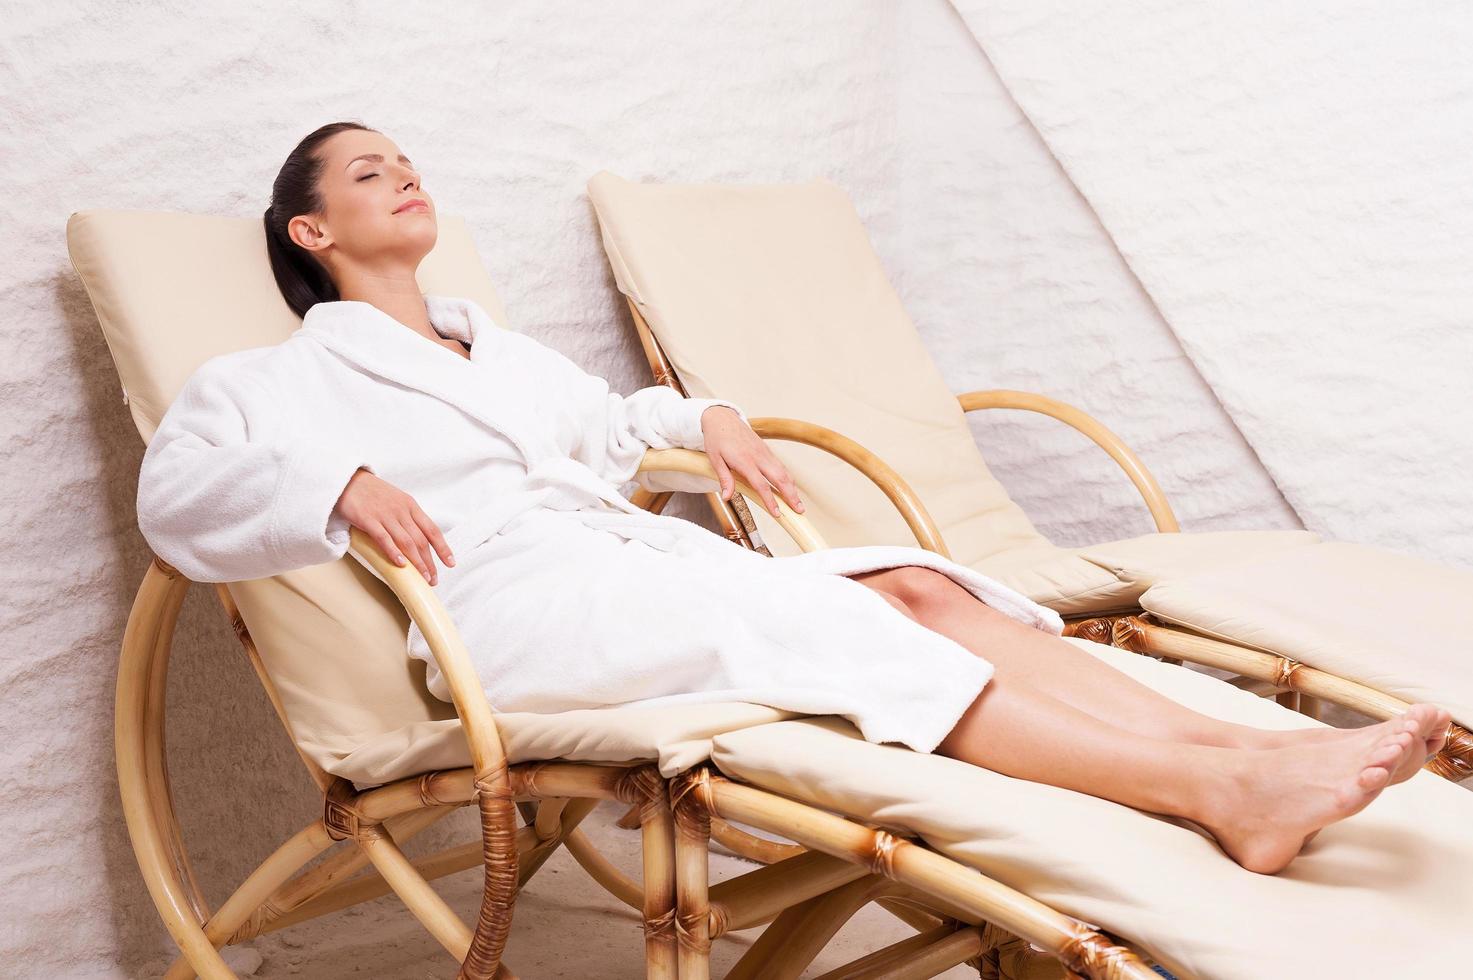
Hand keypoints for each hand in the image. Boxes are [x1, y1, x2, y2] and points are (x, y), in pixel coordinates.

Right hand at [333, 468, 454, 585]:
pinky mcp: (368, 520)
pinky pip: (384, 538)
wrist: (347, 480)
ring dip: (417, 562)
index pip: (432, 530)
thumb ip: (407, 517)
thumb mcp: (396, 500)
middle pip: (421, 540)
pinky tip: (401, 565)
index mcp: (411, 506)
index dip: (443, 548)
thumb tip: (419, 538)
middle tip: (433, 579)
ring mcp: (385, 515)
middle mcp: (401, 511)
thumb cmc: (372, 492)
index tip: (450, 563)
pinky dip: (393, 552)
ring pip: (406, 542)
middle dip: (430, 562)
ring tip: (423, 578)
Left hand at [699, 406, 804, 518]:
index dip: (770, 500)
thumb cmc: (717, 438)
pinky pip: (781, 466)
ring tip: (799, 503)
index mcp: (745, 461)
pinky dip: (789, 478)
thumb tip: (727, 497)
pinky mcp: (767, 450)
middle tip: (800, 511)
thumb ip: (724, 478)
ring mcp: (764, 453)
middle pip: (779, 479)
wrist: (722, 418)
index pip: (761, 485)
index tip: (777, 513)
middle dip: (791, 496)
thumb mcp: (715, 459)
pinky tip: (792, 487)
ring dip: (793, 488)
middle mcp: (758, 457)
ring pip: (783, 472)